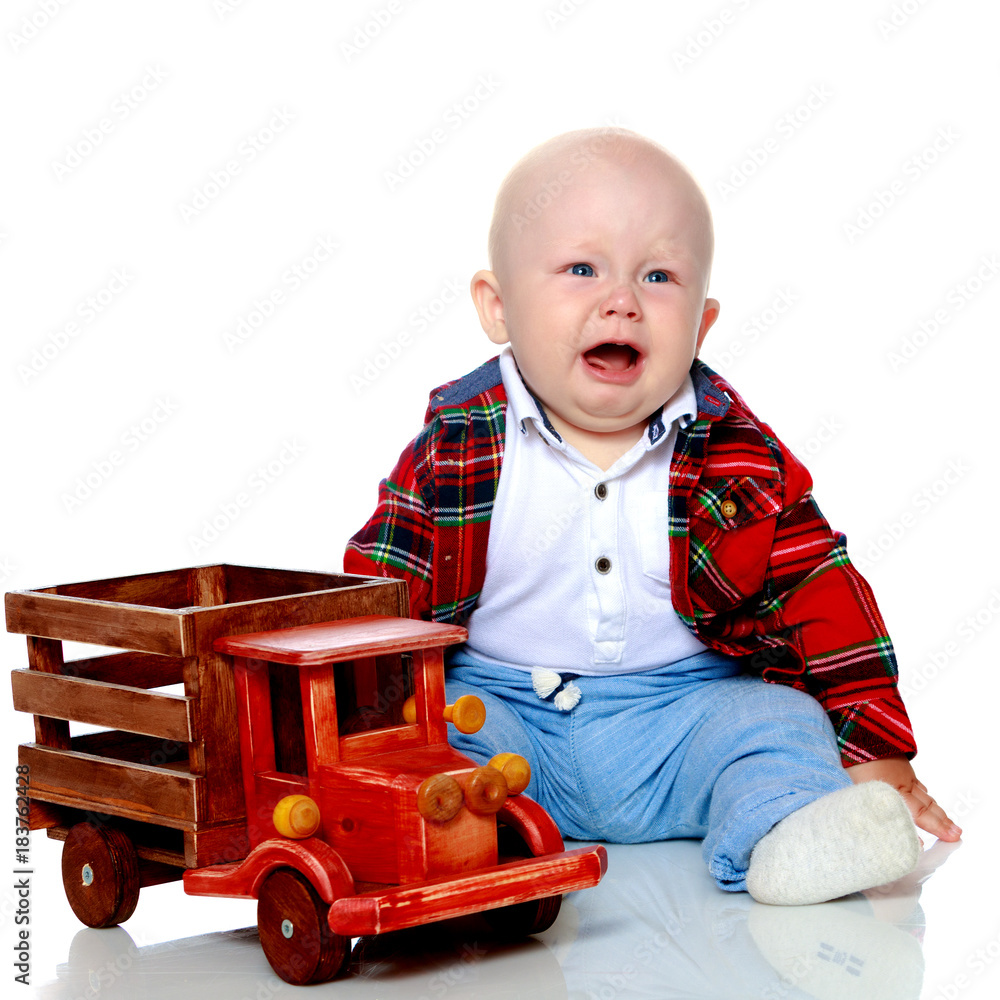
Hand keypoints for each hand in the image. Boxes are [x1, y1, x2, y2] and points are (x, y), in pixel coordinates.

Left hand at [847, 756, 961, 841]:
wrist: (861, 728)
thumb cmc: (856, 758)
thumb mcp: (857, 786)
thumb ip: (867, 808)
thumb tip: (869, 828)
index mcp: (894, 791)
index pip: (914, 815)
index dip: (924, 830)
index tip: (924, 847)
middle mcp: (903, 784)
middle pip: (926, 807)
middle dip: (941, 823)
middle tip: (956, 835)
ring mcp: (904, 773)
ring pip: (925, 795)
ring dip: (938, 811)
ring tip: (950, 824)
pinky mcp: (900, 764)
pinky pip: (918, 783)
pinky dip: (925, 793)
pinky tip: (927, 796)